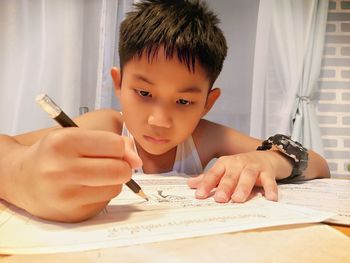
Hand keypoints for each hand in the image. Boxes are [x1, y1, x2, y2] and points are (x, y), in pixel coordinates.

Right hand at [7, 128, 141, 221]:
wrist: (22, 178)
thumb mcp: (76, 135)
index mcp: (63, 142)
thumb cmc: (53, 153)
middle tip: (109, 163)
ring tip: (94, 175)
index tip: (112, 148)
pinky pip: (105, 202)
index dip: (120, 147)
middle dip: (122, 165)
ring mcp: (66, 195)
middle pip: (120, 170)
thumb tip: (137, 160)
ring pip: (116, 187)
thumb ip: (111, 141)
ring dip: (113, 180)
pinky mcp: (72, 214)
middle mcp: (62, 169)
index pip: (115, 145)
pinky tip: (86, 188)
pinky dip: (102, 193)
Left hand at [187, 151, 291, 202]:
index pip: (213, 174)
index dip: (206, 184)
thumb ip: (209, 178)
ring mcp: (253, 167)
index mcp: (225, 164)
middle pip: (230, 176)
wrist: (267, 156)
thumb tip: (190, 184)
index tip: (199, 195)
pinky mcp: (268, 172)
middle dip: (224, 187)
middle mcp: (238, 163)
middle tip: (219, 199)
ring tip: (238, 199)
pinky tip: (270, 198)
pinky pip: (269, 181)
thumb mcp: (224, 170)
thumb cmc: (241, 167)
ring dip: (243, 187)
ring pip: (247, 176)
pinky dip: (270, 189)